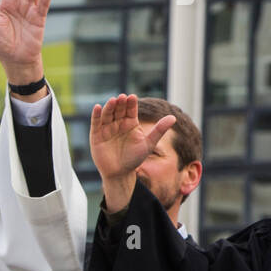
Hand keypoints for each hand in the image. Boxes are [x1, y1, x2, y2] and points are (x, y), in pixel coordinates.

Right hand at [90, 95, 174, 212]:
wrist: (120, 173)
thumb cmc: (135, 158)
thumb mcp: (148, 144)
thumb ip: (159, 130)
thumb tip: (174, 117)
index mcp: (131, 123)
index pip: (131, 110)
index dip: (131, 104)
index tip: (133, 97)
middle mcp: (118, 123)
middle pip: (119, 110)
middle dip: (120, 104)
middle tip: (122, 97)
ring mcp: (107, 128)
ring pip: (108, 115)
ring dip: (109, 107)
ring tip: (112, 100)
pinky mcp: (96, 135)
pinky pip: (96, 123)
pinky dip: (96, 115)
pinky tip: (98, 107)